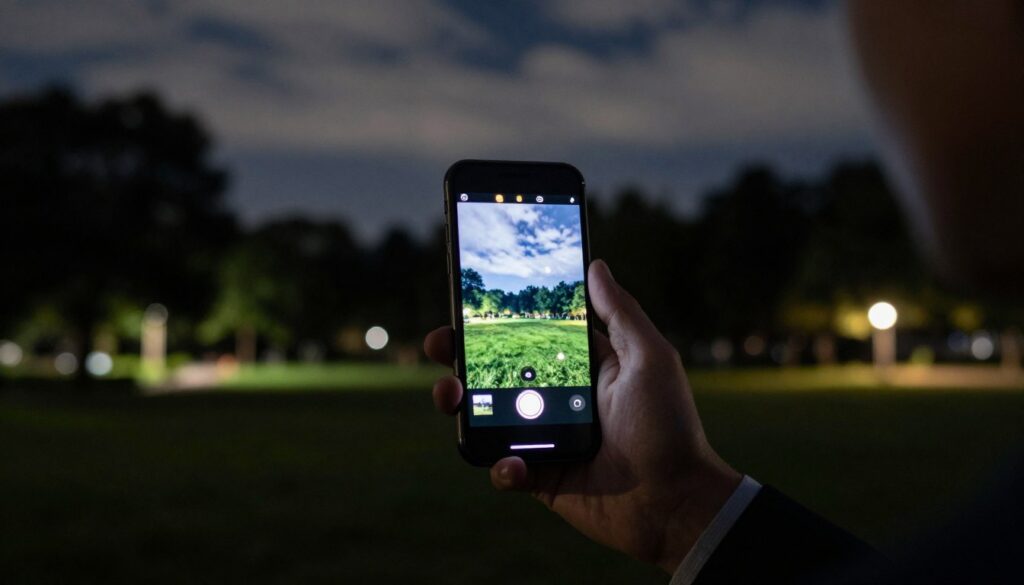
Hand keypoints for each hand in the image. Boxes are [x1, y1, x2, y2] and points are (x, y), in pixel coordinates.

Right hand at [424, 259, 740, 572]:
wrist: (674, 502)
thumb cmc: (668, 425)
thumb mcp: (650, 358)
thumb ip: (620, 312)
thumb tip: (594, 264)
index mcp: (582, 366)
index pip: (530, 334)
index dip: (497, 319)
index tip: (467, 303)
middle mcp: (559, 398)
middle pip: (497, 371)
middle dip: (460, 356)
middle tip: (440, 345)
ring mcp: (546, 438)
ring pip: (488, 417)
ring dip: (461, 405)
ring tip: (451, 396)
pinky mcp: (542, 477)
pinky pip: (506, 469)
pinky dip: (502, 467)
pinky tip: (513, 464)